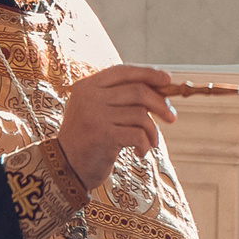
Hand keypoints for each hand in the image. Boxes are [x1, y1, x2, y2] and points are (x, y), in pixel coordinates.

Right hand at [55, 63, 178, 192]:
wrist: (67, 167)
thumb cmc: (89, 138)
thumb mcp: (98, 110)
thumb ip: (120, 98)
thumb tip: (162, 89)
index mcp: (87, 86)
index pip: (123, 71)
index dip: (148, 73)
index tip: (167, 80)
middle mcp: (90, 97)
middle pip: (137, 91)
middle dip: (160, 104)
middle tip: (172, 117)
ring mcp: (96, 115)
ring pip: (140, 114)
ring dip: (152, 131)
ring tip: (150, 143)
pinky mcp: (104, 135)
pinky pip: (138, 134)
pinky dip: (145, 145)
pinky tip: (139, 153)